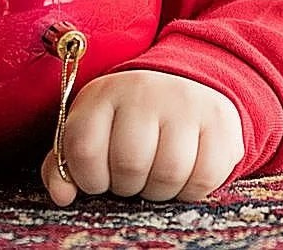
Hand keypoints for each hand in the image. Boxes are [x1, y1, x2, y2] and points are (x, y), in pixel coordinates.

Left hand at [41, 69, 243, 205]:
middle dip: (127, 186)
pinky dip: (191, 190)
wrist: (187, 85)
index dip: (89, 178)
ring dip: (159, 190)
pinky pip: (204, 177)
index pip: (84, 147)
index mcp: (105, 93)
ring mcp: (186, 103)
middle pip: (129, 164)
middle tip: (132, 178)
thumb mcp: (93, 130)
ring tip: (156, 177)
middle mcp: (145, 91)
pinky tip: (183, 176)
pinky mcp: (220, 121)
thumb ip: (66, 163)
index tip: (99, 179)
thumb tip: (62, 196)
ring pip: (169, 174)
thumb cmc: (129, 121)